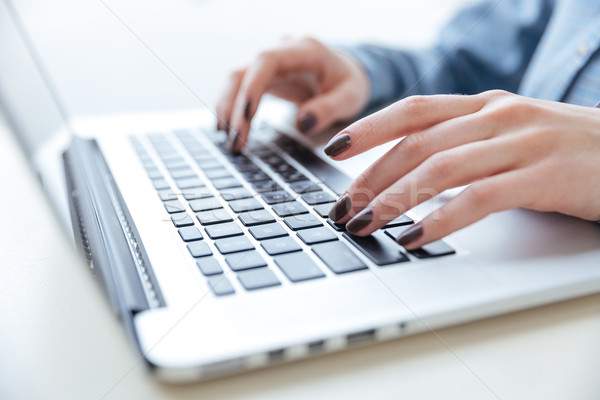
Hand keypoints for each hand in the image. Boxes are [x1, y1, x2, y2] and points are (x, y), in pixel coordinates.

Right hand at [215, 36, 369, 151]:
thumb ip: (328, 109)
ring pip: (236, 79)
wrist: (346, 74)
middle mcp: (281, 50)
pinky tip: (226, 128)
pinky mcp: (262, 74)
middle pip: (245, 72)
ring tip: (229, 140)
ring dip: (228, 109)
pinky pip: (239, 87)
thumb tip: (302, 124)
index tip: (245, 116)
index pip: (266, 61)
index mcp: (305, 50)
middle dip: (235, 108)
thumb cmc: (349, 84)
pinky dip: (231, 107)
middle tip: (235, 141)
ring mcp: (269, 61)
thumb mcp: (350, 98)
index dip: (252, 86)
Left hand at [326, 90, 599, 248]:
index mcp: (485, 106)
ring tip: (365, 224)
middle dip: (370, 178)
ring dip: (393, 199)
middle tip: (342, 207)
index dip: (368, 128)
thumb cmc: (568, 150)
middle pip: (416, 143)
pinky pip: (477, 198)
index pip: (413, 110)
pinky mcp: (543, 177)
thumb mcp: (511, 136)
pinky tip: (413, 237)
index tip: (332, 149)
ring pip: (438, 168)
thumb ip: (464, 145)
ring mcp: (522, 143)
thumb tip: (408, 174)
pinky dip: (439, 219)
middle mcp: (498, 117)